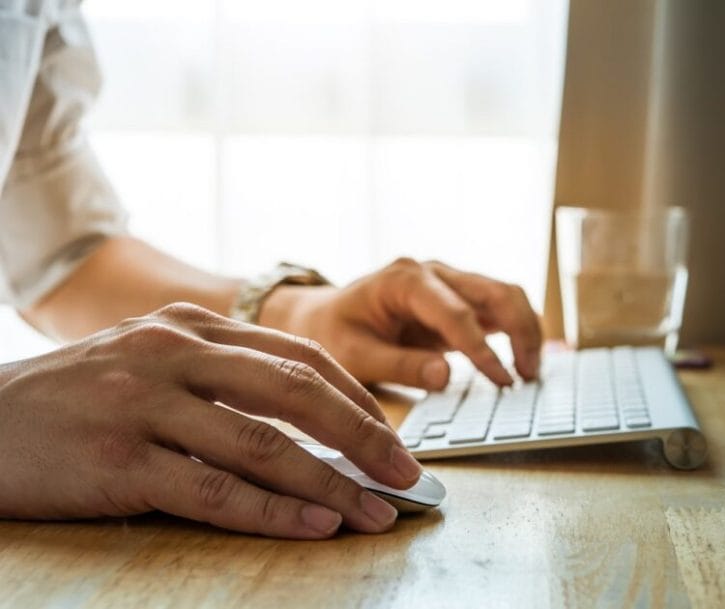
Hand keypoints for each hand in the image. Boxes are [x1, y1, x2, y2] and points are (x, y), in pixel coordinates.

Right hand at [0, 303, 421, 538]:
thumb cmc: (77, 398)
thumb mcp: (148, 361)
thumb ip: (218, 377)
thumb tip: (308, 426)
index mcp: (191, 326)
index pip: (299, 357)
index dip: (356, 399)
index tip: (392, 437)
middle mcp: (174, 352)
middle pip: (297, 392)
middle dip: (365, 436)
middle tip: (409, 474)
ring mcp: (145, 404)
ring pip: (264, 444)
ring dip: (332, 483)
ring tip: (377, 511)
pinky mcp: (119, 461)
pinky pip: (215, 490)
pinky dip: (274, 511)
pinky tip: (315, 525)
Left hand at [262, 259, 542, 389]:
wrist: (323, 317)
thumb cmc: (334, 333)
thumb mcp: (355, 355)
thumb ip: (399, 366)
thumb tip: (446, 377)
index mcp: (405, 280)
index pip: (456, 313)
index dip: (482, 349)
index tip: (502, 381)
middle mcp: (434, 273)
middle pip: (495, 291)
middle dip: (521, 331)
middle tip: (529, 376)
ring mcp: (449, 283)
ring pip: (505, 295)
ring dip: (526, 329)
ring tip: (532, 372)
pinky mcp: (458, 300)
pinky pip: (498, 309)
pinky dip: (517, 331)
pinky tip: (524, 361)